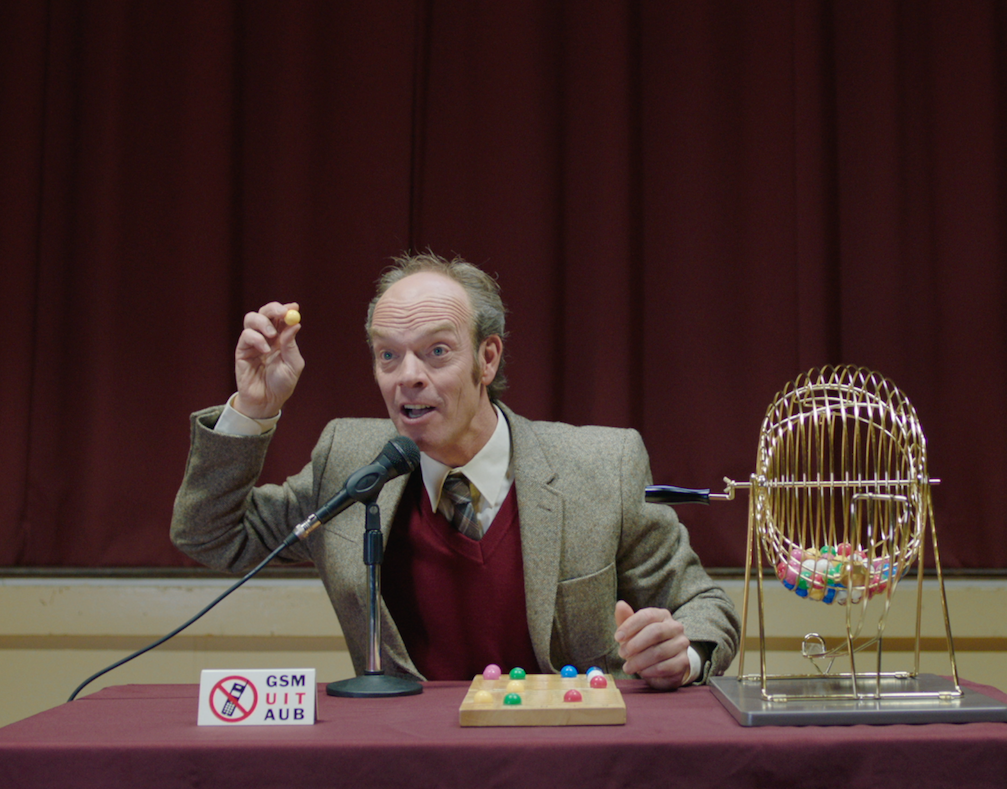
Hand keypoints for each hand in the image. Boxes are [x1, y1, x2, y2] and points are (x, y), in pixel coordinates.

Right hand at [233, 302, 304, 418]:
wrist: (267, 401)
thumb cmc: (282, 384)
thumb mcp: (293, 365)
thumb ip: (291, 345)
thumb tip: (294, 324)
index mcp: (281, 338)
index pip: (281, 317)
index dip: (286, 309)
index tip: (294, 307)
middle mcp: (267, 337)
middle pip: (265, 313)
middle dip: (273, 309)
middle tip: (281, 313)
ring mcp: (253, 342)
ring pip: (251, 318)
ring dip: (263, 322)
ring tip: (272, 335)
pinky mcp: (242, 351)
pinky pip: (246, 336)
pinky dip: (256, 338)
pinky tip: (264, 350)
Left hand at [613, 600, 690, 690]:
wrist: (663, 662)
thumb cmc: (644, 642)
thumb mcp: (633, 630)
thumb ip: (625, 618)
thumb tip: (620, 604)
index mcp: (662, 615)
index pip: (647, 615)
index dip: (630, 626)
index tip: (617, 638)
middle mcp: (675, 627)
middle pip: (655, 632)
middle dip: (635, 644)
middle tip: (622, 653)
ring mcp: (681, 644)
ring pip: (659, 652)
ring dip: (639, 661)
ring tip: (628, 667)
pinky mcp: (683, 662)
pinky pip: (665, 667)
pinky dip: (649, 671)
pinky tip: (641, 673)